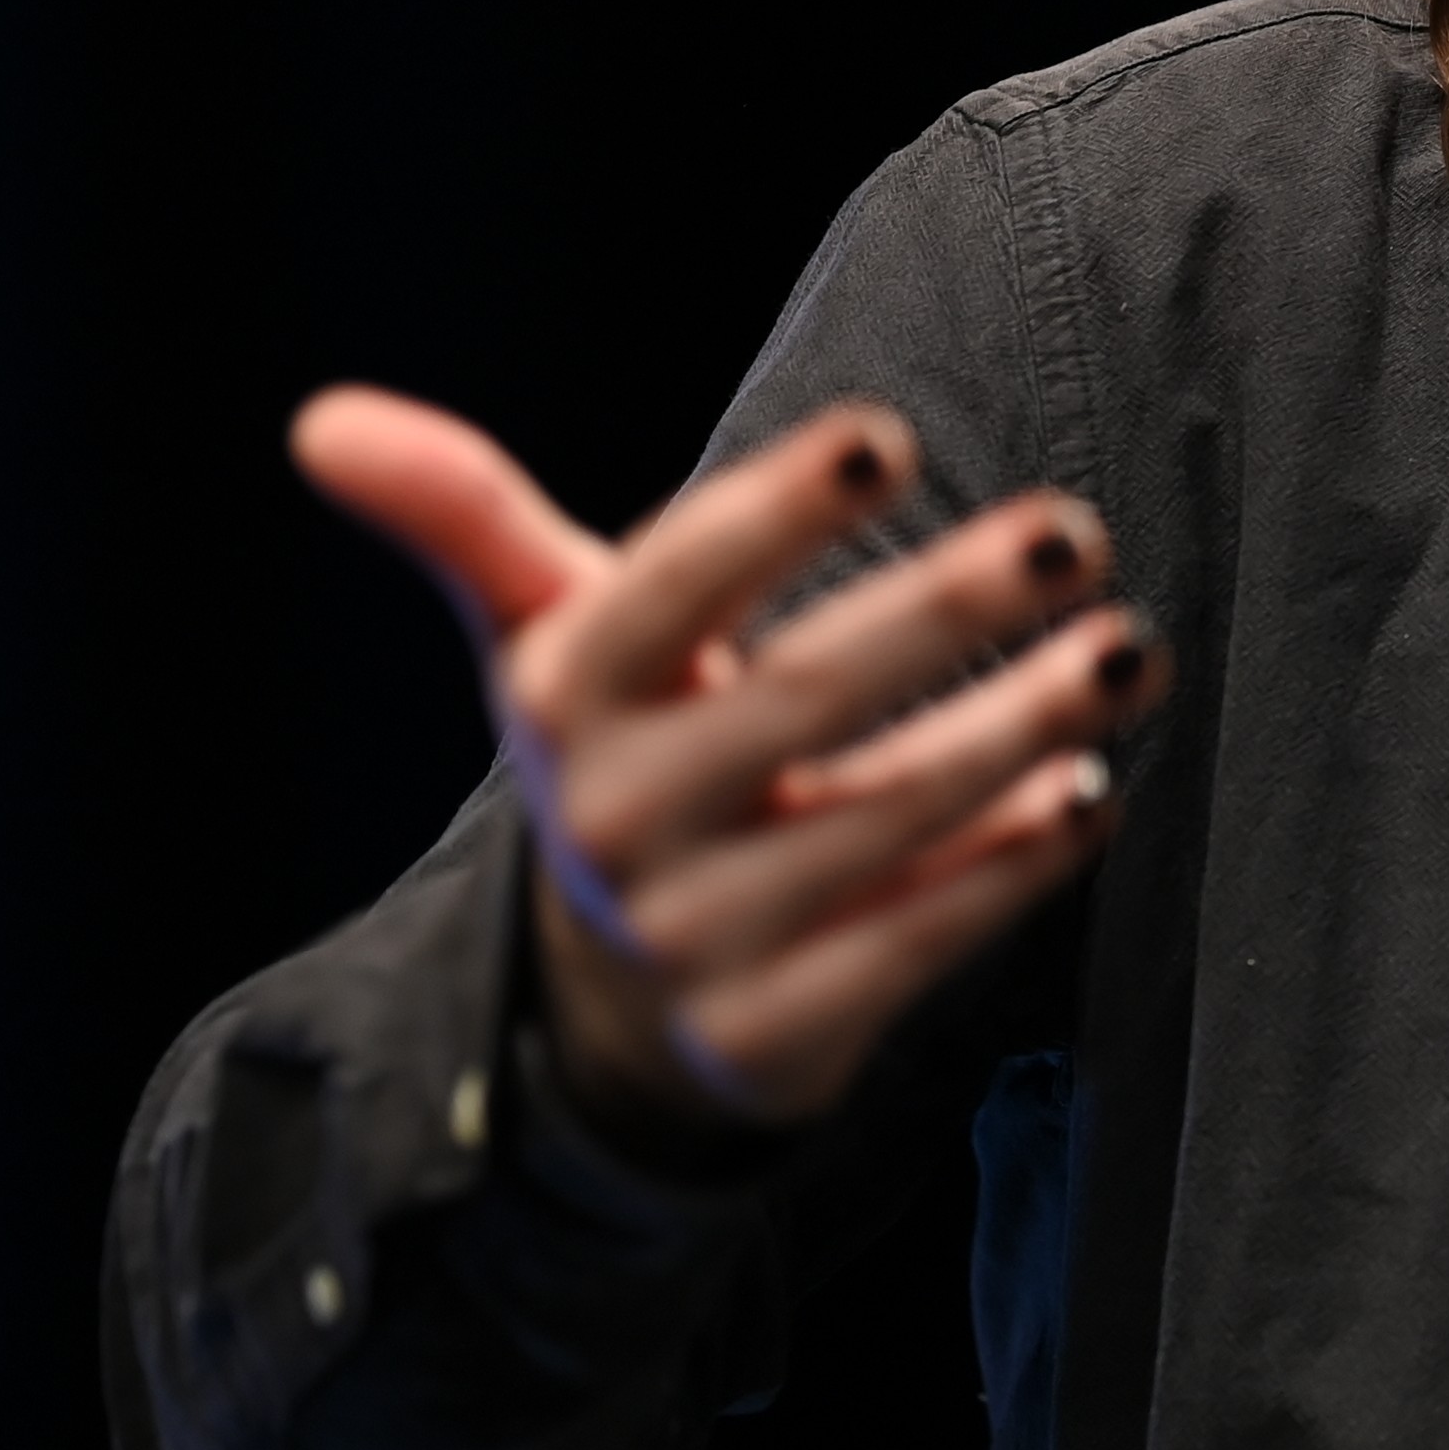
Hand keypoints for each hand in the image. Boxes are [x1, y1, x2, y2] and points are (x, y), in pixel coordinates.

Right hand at [295, 383, 1155, 1129]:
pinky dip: (1005, 869)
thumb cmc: (630, 750)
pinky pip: (910, 942)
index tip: (888, 440)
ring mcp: (698, 933)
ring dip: (1016, 731)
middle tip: (1073, 529)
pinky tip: (1088, 794)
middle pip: (798, 698)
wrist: (617, 1000)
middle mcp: (617, 819)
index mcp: (564, 697)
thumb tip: (319, 420)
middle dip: (945, 610)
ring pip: (878, 822)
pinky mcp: (777, 1029)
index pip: (668, 589)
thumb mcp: (549, 637)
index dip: (770, 516)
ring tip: (1129, 650)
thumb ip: (468, 522)